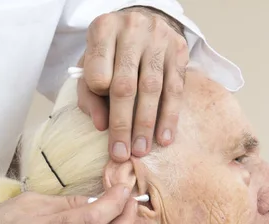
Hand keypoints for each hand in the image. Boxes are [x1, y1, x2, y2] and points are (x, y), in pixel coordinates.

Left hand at [77, 6, 188, 162]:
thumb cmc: (111, 52)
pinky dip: (169, 116)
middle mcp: (132, 29)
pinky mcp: (179, 50)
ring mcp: (158, 38)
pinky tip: (164, 138)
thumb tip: (101, 126)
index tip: (100, 117)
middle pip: (125, 85)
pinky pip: (175, 89)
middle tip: (121, 153)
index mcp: (103, 29)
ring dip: (146, 124)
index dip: (98, 96)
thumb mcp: (91, 66)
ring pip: (152, 88)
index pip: (98, 72)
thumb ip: (89, 95)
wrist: (142, 24)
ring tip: (141, 150)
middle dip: (122, 124)